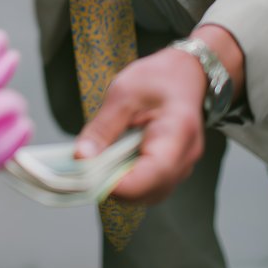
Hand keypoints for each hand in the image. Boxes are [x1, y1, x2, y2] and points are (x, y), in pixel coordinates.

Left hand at [74, 48, 207, 203]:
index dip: (118, 185)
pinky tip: (113, 163)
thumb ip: (102, 128)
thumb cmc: (158, 77)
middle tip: (86, 170)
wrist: (186, 73)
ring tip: (98, 164)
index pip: (152, 175)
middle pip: (150, 191)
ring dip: (121, 187)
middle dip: (115, 187)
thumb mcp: (122, 93)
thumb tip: (81, 158)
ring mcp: (184, 166)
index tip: (88, 177)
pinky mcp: (175, 169)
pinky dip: (129, 181)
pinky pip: (152, 186)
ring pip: (150, 194)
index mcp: (177, 133)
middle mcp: (186, 157)